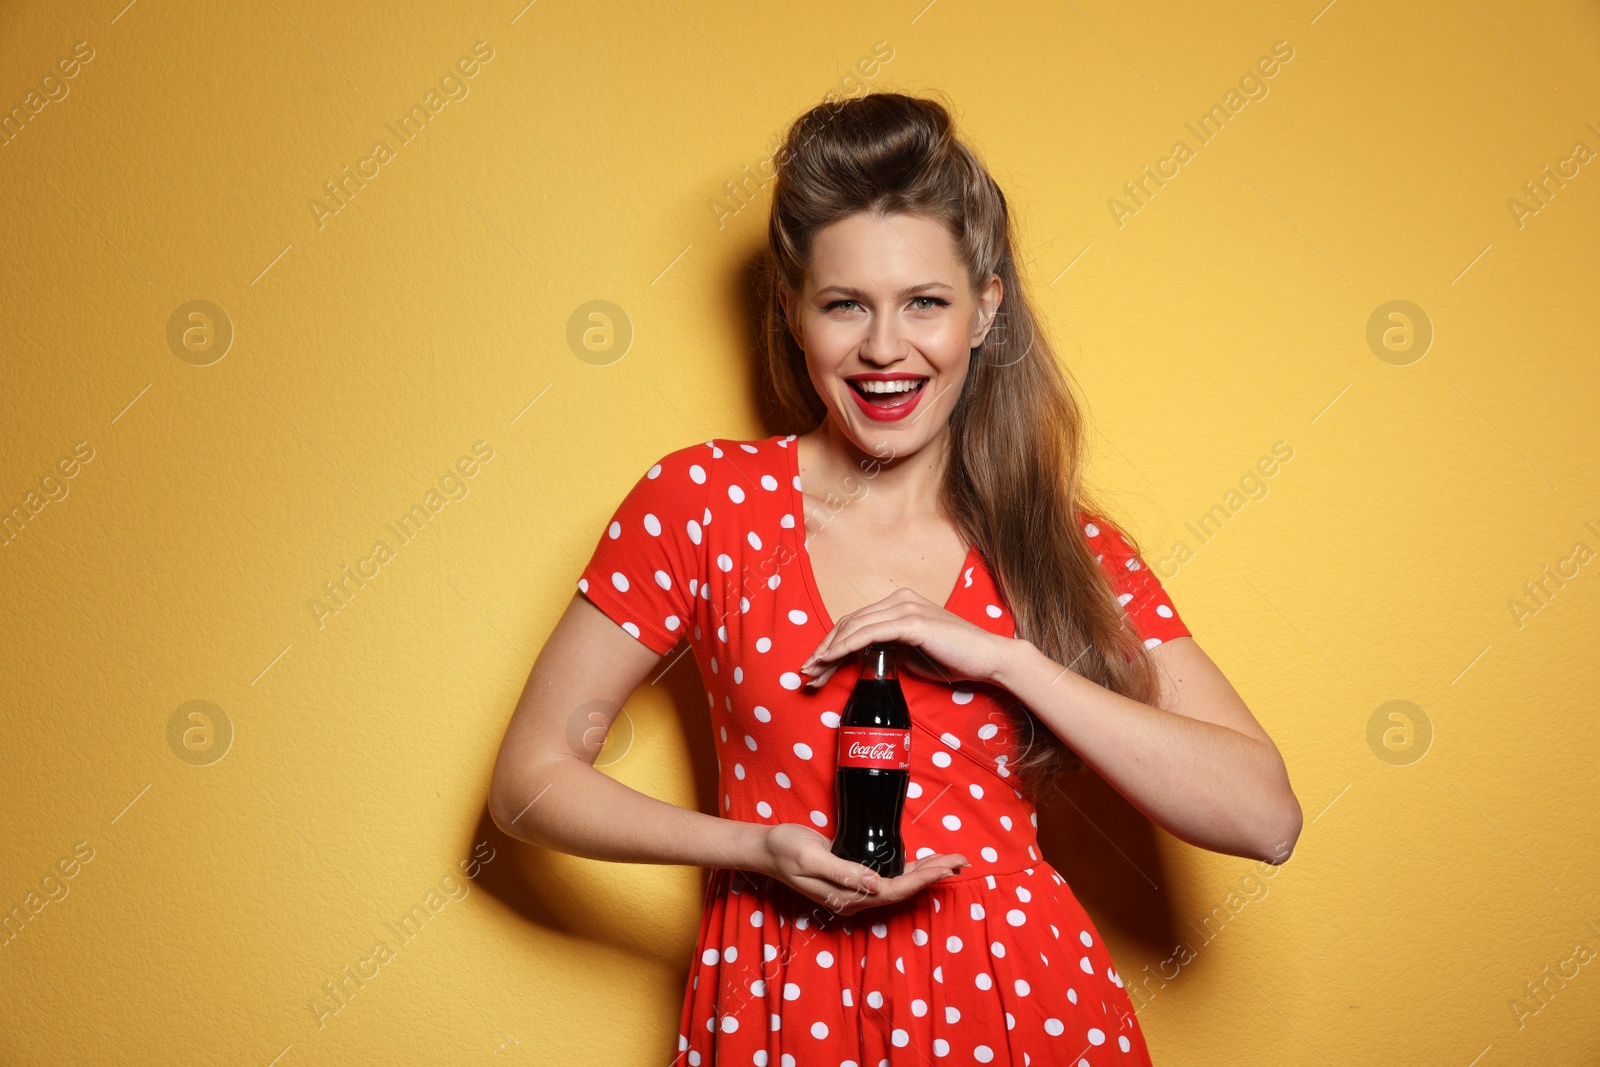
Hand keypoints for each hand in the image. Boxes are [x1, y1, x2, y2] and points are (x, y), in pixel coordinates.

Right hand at [757, 823, 968, 916]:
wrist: (766, 848)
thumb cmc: (786, 850)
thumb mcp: (811, 858)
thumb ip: (843, 872)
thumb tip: (876, 883)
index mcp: (846, 897)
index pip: (892, 891)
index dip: (921, 880)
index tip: (944, 868)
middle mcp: (855, 898)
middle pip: (902, 890)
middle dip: (933, 876)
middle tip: (962, 861)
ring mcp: (855, 889)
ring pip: (899, 884)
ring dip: (926, 873)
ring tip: (952, 863)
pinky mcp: (854, 876)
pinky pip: (889, 876)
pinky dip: (910, 869)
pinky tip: (923, 864)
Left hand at [798, 588, 1012, 689]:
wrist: (988, 659)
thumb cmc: (954, 659)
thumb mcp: (913, 653)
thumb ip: (889, 649)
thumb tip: (864, 659)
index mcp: (899, 603)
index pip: (855, 622)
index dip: (831, 645)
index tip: (816, 669)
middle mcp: (899, 600)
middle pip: (849, 623)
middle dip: (823, 649)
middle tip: (807, 674)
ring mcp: (905, 608)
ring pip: (854, 627)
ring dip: (829, 650)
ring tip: (813, 671)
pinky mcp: (912, 622)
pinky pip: (870, 633)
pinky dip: (846, 646)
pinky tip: (831, 658)